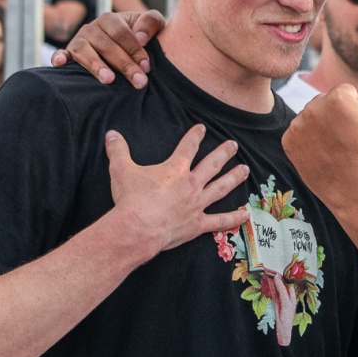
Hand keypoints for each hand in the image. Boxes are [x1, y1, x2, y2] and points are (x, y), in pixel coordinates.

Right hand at [53, 10, 163, 85]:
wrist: (129, 46)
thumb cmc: (141, 36)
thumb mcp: (152, 25)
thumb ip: (151, 22)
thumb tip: (141, 37)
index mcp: (110, 19)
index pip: (121, 33)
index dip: (135, 49)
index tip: (146, 67)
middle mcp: (91, 28)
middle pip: (105, 45)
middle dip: (124, 64)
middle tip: (139, 81)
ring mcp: (79, 41)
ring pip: (83, 50)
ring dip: (95, 65)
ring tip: (109, 79)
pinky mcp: (70, 54)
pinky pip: (62, 54)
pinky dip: (59, 57)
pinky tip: (60, 64)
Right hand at [106, 124, 250, 257]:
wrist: (137, 228)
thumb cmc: (131, 198)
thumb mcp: (121, 169)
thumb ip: (118, 150)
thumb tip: (111, 134)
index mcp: (175, 169)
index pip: (188, 146)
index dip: (195, 136)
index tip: (202, 128)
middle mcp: (191, 184)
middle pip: (212, 164)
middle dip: (223, 153)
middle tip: (234, 145)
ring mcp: (197, 204)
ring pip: (221, 188)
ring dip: (234, 178)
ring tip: (245, 170)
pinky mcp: (197, 225)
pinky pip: (219, 221)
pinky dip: (233, 219)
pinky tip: (246, 215)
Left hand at [281, 84, 357, 211]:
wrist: (355, 189)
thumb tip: (356, 92)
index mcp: (337, 97)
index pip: (345, 91)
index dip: (355, 108)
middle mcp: (313, 107)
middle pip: (325, 102)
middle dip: (335, 114)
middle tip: (347, 138)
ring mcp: (297, 125)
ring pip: (311, 116)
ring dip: (321, 126)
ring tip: (335, 147)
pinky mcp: (288, 142)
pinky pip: (300, 132)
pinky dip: (309, 140)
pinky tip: (322, 152)